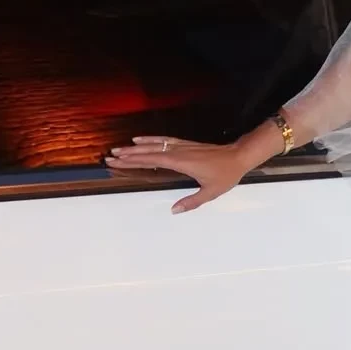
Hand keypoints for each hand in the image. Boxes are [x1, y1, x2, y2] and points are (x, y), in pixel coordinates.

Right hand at [104, 136, 249, 213]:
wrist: (240, 156)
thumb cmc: (227, 174)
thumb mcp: (211, 192)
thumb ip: (192, 201)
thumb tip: (174, 210)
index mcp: (181, 162)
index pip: (151, 161)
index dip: (133, 161)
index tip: (117, 161)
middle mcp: (179, 152)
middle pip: (149, 152)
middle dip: (129, 154)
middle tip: (110, 156)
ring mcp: (182, 146)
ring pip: (155, 144)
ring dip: (137, 147)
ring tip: (120, 148)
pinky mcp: (186, 145)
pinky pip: (165, 140)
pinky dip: (152, 139)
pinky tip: (142, 139)